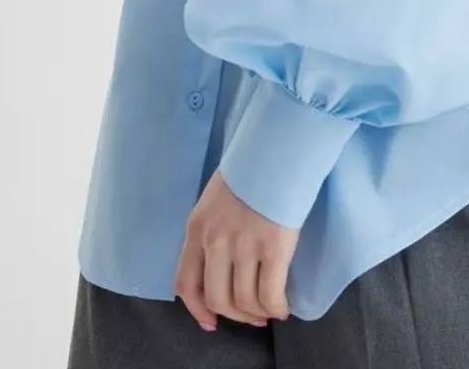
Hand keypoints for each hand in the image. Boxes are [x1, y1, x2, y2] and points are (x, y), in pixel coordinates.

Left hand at [173, 169, 299, 330]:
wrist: (279, 146)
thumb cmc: (253, 166)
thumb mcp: (217, 198)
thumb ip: (213, 229)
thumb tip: (224, 263)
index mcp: (197, 227)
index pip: (185, 282)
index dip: (197, 309)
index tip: (210, 321)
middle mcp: (215, 240)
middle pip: (217, 298)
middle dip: (235, 315)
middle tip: (251, 316)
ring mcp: (243, 245)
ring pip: (244, 300)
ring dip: (258, 312)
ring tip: (270, 310)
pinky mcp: (273, 247)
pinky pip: (270, 293)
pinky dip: (276, 306)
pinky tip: (283, 306)